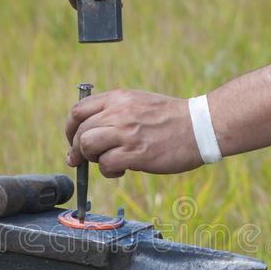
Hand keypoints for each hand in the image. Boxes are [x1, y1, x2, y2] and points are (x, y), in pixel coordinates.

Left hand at [65, 89, 202, 177]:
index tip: (73, 141)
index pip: (78, 110)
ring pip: (87, 146)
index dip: (70, 129)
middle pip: (80, 131)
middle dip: (77, 149)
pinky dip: (108, 171)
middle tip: (84, 160)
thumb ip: (115, 112)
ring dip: (92, 159)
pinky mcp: (136, 153)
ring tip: (107, 162)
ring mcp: (127, 133)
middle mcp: (119, 112)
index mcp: (118, 98)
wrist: (201, 127)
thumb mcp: (139, 102)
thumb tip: (89, 132)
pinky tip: (121, 170)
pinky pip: (106, 164)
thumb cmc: (172, 119)